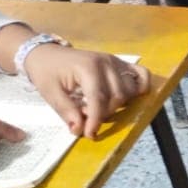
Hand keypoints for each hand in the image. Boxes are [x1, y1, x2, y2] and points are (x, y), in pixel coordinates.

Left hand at [22, 46, 150, 137]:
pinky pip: (141, 75)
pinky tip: (128, 98)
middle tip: (87, 117)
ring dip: (118, 105)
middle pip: (117, 97)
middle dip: (105, 113)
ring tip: (99, 107)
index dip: (96, 120)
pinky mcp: (120, 63)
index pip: (99, 99)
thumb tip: (79, 129)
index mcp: (88, 68)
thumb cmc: (46, 72)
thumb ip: (66, 111)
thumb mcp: (49, 93)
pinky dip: (141, 87)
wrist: (45, 53)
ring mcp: (116, 61)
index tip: (90, 134)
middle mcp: (106, 63)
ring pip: (129, 91)